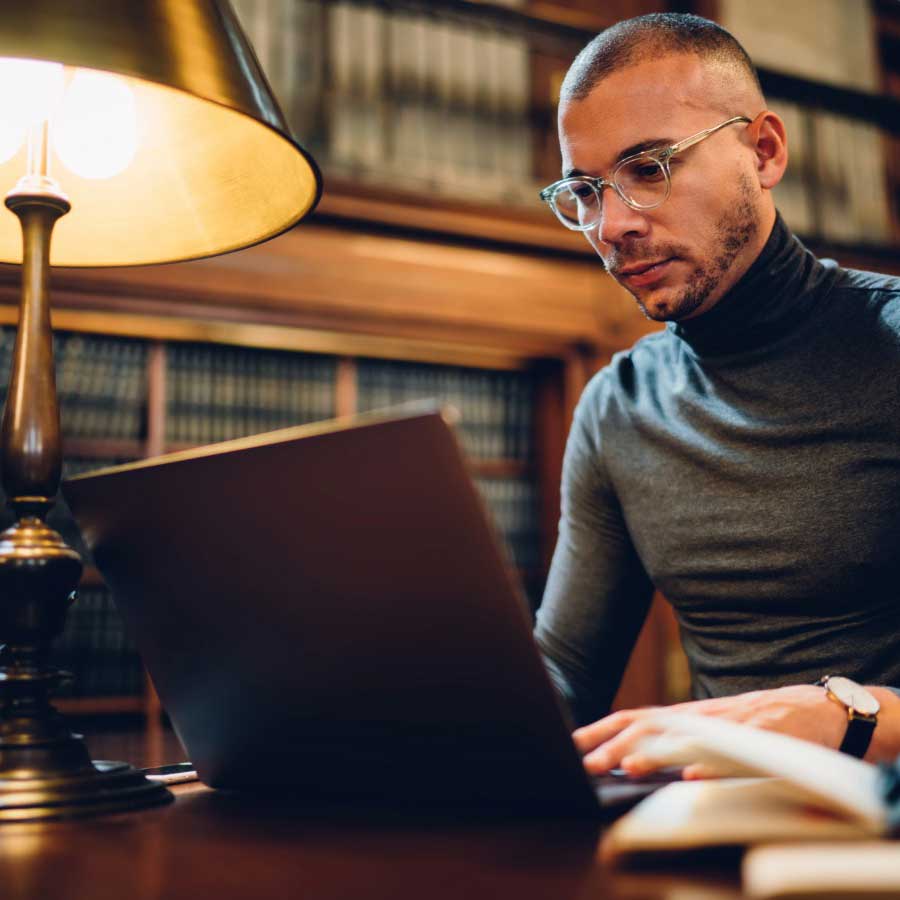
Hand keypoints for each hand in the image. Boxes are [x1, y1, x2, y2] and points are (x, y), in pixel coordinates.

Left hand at [573, 685, 847, 778]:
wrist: (816, 708)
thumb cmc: (757, 723)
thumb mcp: (710, 728)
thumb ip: (675, 740)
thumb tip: (630, 757)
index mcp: (687, 716)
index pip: (634, 718)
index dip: (602, 730)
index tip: (571, 745)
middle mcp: (702, 717)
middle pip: (652, 725)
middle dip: (617, 744)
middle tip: (588, 764)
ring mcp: (732, 725)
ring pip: (689, 736)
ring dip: (658, 752)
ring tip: (630, 766)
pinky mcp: (765, 737)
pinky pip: (738, 750)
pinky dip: (716, 762)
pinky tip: (696, 774)